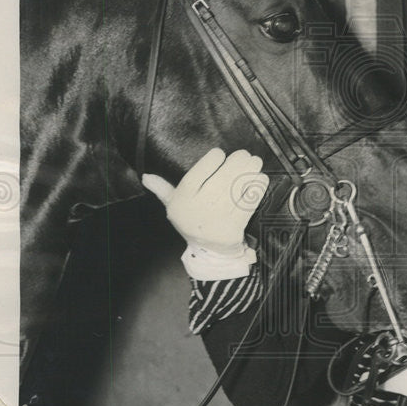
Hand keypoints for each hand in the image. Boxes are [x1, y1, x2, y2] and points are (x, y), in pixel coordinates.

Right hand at [143, 148, 268, 255]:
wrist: (209, 252)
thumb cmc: (192, 221)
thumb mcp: (174, 206)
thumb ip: (163, 190)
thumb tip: (146, 177)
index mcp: (183, 201)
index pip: (196, 175)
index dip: (211, 161)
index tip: (220, 153)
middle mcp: (199, 209)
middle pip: (220, 179)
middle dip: (235, 163)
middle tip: (244, 154)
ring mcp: (217, 218)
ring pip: (236, 189)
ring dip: (248, 172)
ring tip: (255, 161)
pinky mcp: (234, 227)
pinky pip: (248, 203)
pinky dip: (256, 189)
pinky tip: (260, 178)